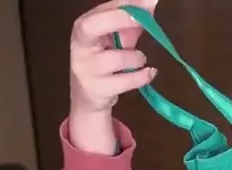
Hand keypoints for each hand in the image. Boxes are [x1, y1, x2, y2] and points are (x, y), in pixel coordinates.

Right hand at [69, 0, 157, 114]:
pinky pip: (127, 80)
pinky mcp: (97, 90)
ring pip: (118, 58)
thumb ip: (133, 21)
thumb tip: (151, 0)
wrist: (88, 97)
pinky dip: (143, 76)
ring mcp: (86, 69)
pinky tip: (149, 73)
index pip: (101, 10)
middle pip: (91, 26)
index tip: (146, 4)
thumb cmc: (104, 61)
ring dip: (137, 58)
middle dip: (118, 19)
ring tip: (139, 61)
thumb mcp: (117, 39)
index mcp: (84, 27)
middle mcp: (80, 45)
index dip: (124, 6)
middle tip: (141, 21)